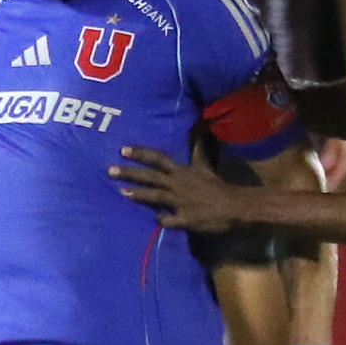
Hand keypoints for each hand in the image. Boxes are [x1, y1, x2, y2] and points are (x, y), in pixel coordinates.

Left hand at [110, 146, 241, 232]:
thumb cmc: (217, 186)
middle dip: (130, 172)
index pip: (158, 159)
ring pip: (155, 196)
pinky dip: (163, 220)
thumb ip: (198, 147)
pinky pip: (170, 220)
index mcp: (182, 172)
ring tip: (122, 192)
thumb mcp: (205, 164)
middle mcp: (177, 184)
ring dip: (139, 194)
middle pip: (150, 176)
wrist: (235, 206)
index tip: (123, 149)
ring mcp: (180, 202)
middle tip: (110, 170)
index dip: (140, 153)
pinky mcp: (185, 219)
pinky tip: (156, 220)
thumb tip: (201, 123)